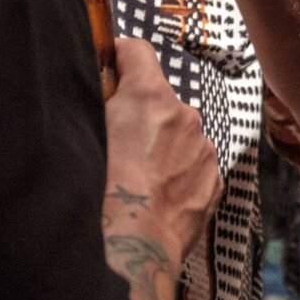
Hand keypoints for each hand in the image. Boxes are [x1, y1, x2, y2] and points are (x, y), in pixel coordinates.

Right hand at [103, 37, 221, 260]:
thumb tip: (98, 88)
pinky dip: (177, 173)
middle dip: (140, 113)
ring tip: (136, 178)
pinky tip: (155, 195)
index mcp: (150, 95)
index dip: (119, 57)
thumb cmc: (101, 192)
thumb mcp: (84, 130)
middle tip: (116, 143)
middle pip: (159, 98)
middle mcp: (184, 114)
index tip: (109, 70)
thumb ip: (96, 102)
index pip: (137, 50)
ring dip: (161, 146)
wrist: (133, 249)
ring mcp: (203, 149)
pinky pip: (193, 165)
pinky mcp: (214, 181)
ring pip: (179, 134)